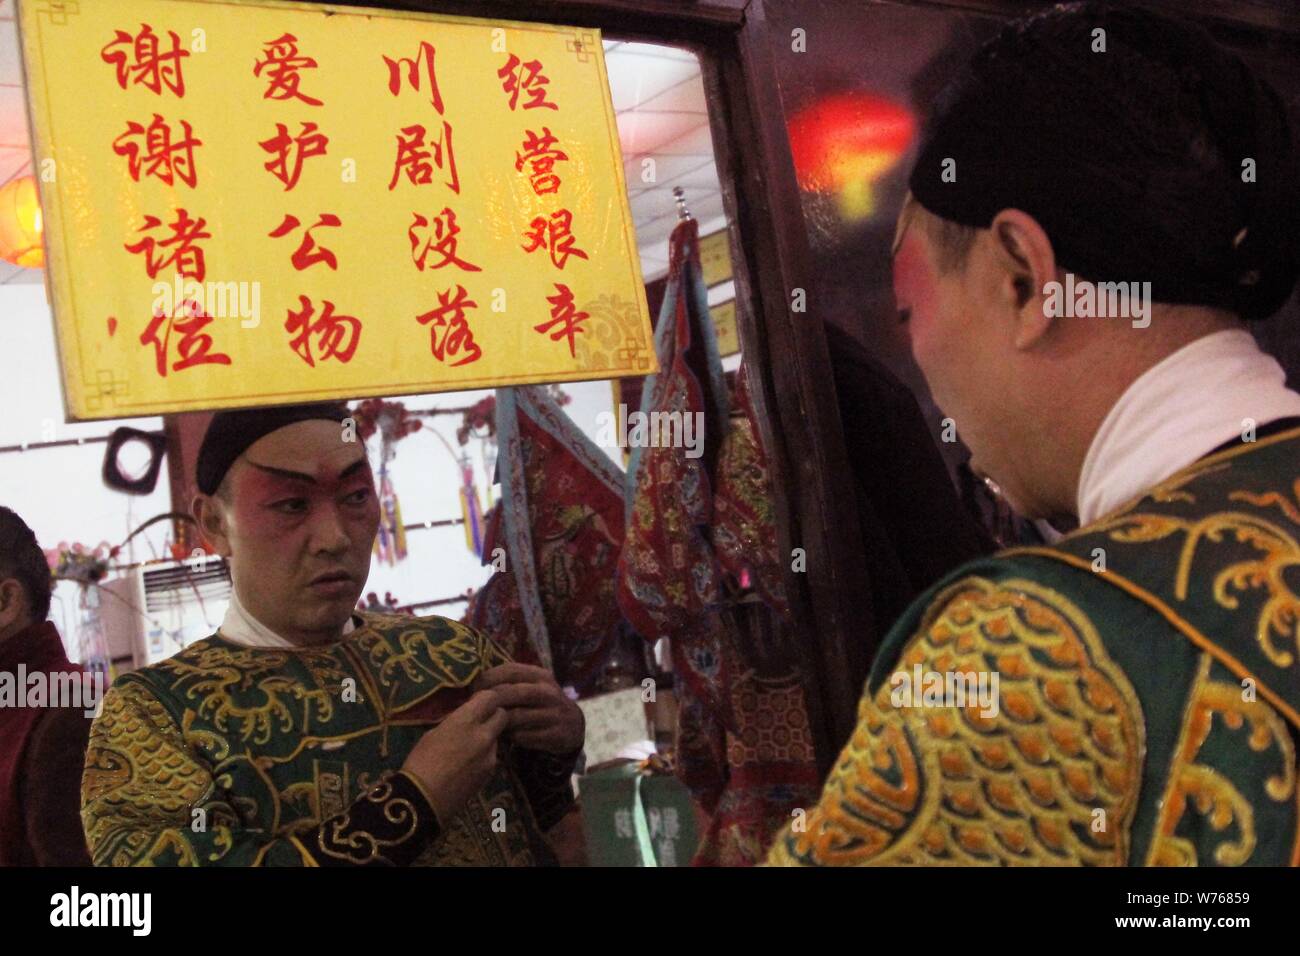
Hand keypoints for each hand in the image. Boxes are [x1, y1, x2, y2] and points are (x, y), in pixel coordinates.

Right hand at [401, 689, 507, 824]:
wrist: (423, 800)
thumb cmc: (420, 762)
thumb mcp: (433, 733)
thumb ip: (454, 722)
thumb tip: (463, 716)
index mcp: (466, 720)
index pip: (491, 697)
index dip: (486, 697)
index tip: (477, 700)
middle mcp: (484, 734)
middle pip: (502, 715)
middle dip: (494, 714)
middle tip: (480, 719)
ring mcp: (490, 755)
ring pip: (497, 737)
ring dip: (488, 736)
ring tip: (469, 746)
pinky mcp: (491, 772)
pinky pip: (492, 755)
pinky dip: (484, 755)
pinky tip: (468, 764)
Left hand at [477, 663, 584, 753]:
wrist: (571, 726)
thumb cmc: (540, 704)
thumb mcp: (530, 687)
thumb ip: (509, 682)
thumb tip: (474, 681)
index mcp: (540, 675)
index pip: (510, 670)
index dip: (489, 678)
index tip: (474, 688)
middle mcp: (549, 692)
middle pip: (513, 692)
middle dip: (491, 700)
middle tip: (475, 709)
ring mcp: (554, 714)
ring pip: (517, 716)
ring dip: (499, 721)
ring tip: (489, 724)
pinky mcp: (555, 734)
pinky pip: (524, 736)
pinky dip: (511, 737)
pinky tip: (505, 737)